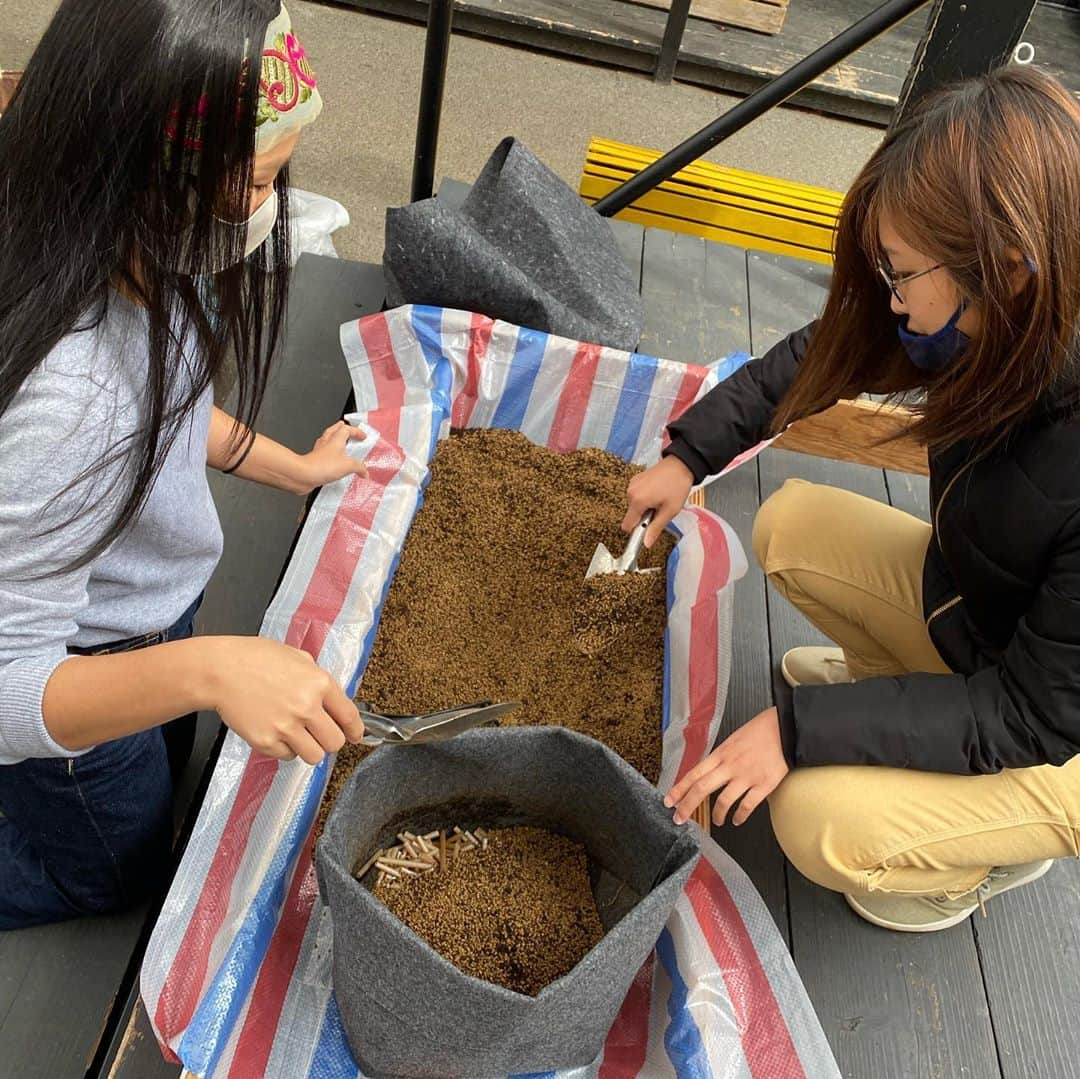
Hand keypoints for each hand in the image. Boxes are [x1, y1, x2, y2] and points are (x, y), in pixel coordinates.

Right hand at [202, 637, 364, 763]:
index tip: (356, 736)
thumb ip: (319, 679)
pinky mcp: (266, 741)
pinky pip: (287, 756)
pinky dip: (284, 749)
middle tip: (320, 734)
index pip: (349, 716)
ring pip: (314, 756)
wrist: (220, 670)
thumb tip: (334, 701)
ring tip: (297, 734)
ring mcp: (286, 727)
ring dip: (309, 748)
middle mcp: (306, 707)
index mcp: (319, 683)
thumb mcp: (298, 657)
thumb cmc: (255, 658)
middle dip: (330, 740)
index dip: (356, 730)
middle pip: (335, 742)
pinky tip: (275, 731)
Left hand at [296, 420, 368, 492]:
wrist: (303, 475)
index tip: (362, 436)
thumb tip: (364, 471)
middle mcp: (326, 443)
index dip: (356, 431)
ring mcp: (319, 452)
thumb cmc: (321, 466)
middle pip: (334, 430)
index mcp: (336, 439)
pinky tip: (334, 463)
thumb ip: (359, 467)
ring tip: (341, 446)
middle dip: (342, 429)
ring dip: (335, 441)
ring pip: (328, 441)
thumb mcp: (348, 466)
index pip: (347, 429)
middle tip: (349, 431)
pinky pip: (323, 454)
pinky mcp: (314, 461)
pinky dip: (330, 456)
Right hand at [623, 455, 694, 547]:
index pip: (627, 526)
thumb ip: (655, 528)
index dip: (637, 531)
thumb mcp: (670, 511)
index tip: (648, 528)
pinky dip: (644, 498)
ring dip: (644, 507)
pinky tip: (656, 492)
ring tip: (659, 499)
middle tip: (659, 510)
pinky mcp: (635, 479)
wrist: (681, 464)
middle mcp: (630, 492)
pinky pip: (636, 496)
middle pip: (631, 515)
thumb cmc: (677, 486)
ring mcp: (632, 484)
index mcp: (637, 501)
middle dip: (643, 517)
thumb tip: (646, 543)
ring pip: (634, 506)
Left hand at [665, 707, 788, 826]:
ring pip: (723, 801)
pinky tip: (737, 820)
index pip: (694, 774)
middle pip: (702, 789)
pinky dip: (740, 816)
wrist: (786, 728)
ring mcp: (747, 776)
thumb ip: (721, 757)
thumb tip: (709, 771)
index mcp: (721, 753)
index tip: (669, 800)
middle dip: (687, 806)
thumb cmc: (761, 731)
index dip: (679, 789)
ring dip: (717, 815)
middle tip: (679, 818)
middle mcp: (730, 765)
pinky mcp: (764, 784)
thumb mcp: (733, 739)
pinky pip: (747, 805)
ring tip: (717, 821)